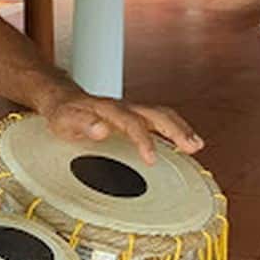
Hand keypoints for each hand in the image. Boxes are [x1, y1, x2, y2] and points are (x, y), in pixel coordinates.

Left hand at [38, 87, 202, 164]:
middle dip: (175, 130)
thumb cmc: (64, 114)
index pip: (131, 123)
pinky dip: (175, 129)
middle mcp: (123, 107)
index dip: (143, 140)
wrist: (62, 100)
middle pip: (155, 114)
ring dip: (180, 129)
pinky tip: (186, 142)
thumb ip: (82, 124)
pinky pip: (158, 120)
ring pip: (161, 115)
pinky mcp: (134, 116)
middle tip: (192, 146)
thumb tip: (102, 129)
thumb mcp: (65, 120)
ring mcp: (131, 110)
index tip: (152, 159)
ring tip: (197, 145)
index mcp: (108, 110)